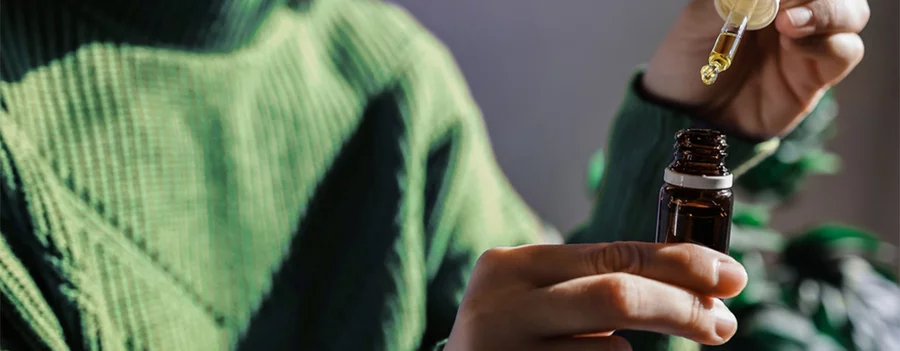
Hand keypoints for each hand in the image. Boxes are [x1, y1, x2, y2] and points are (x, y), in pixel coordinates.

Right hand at [444, 243, 747, 349]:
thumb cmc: (512, 336)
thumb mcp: (538, 295)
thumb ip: (594, 280)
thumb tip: (699, 284)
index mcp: (510, 267)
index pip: (611, 255)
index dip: (680, 264)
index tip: (729, 276)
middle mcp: (502, 307)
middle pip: (616, 296)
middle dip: (681, 308)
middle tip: (722, 324)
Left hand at [643, 0, 869, 138]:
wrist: (685, 111)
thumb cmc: (688, 61)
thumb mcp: (697, 20)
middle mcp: (795, 12)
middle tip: (784, 4)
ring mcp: (809, 42)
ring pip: (851, 14)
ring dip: (827, 12)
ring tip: (787, 23)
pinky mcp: (817, 75)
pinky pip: (845, 51)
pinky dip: (827, 43)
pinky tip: (792, 43)